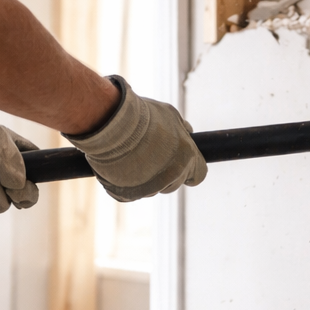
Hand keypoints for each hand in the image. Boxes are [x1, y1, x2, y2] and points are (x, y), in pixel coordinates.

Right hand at [66, 77, 206, 201]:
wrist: (111, 125)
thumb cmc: (142, 116)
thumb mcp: (169, 114)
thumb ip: (181, 128)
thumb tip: (188, 131)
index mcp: (187, 158)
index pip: (199, 174)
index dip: (191, 170)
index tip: (183, 165)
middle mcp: (172, 177)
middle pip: (175, 183)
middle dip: (168, 173)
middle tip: (152, 156)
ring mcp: (150, 188)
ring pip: (155, 189)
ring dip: (149, 178)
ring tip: (134, 157)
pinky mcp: (129, 194)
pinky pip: (133, 192)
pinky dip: (130, 183)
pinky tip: (122, 166)